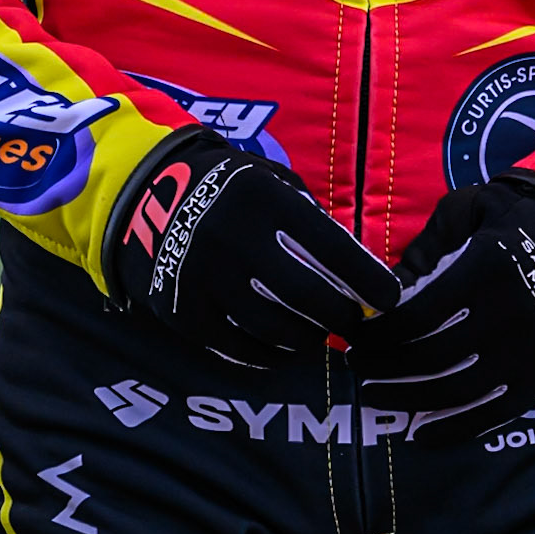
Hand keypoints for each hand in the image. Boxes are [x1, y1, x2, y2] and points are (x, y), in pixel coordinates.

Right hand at [104, 130, 398, 364]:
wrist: (145, 195)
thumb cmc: (229, 188)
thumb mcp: (268, 179)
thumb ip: (309, 215)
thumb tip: (357, 265)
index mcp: (261, 198)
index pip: (328, 245)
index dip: (365, 277)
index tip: (389, 299)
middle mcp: (232, 238)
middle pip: (304, 295)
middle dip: (340, 316)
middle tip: (354, 324)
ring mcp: (204, 279)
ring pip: (273, 329)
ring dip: (306, 338)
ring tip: (318, 335)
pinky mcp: (183, 312)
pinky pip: (238, 347)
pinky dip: (268, 354)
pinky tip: (283, 347)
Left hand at [347, 173, 534, 444]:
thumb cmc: (521, 217)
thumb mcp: (471, 208)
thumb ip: (429, 243)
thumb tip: (390, 287)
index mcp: (483, 271)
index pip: (417, 316)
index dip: (381, 333)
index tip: (356, 338)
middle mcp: (504, 318)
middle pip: (430, 358)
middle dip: (385, 368)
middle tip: (357, 369)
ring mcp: (525, 353)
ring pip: (455, 392)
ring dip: (408, 399)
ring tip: (376, 397)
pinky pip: (492, 414)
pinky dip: (454, 429)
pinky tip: (421, 434)